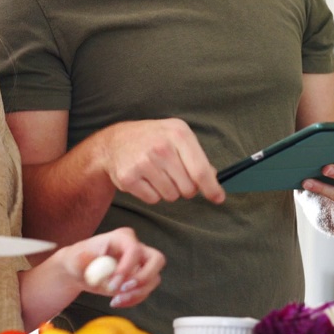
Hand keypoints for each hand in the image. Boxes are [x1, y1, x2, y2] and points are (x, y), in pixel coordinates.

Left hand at [60, 227, 164, 307]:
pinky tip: (116, 301)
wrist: (80, 272)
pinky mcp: (141, 278)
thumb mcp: (73, 258)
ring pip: (154, 278)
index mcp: (122, 237)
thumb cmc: (77, 261)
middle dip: (144, 278)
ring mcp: (141, 264)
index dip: (127, 268)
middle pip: (157, 260)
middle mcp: (136, 248)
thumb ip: (81, 258)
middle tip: (124, 289)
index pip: (135, 250)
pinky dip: (134, 299)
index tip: (113, 285)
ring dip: (137, 293)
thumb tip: (91, 259)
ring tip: (115, 299)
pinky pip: (146, 290)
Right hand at [96, 118, 225, 204]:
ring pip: (171, 196)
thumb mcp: (177, 136)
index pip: (201, 170)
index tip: (218, 198)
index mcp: (178, 134)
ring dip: (168, 191)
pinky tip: (145, 178)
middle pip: (188, 188)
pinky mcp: (129, 178)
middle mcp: (161, 147)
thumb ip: (197, 156)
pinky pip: (153, 200)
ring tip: (157, 174)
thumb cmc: (152, 139)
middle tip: (174, 175)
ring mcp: (143, 162)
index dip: (211, 188)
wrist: (115, 141)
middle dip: (186, 188)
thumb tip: (213, 179)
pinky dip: (152, 194)